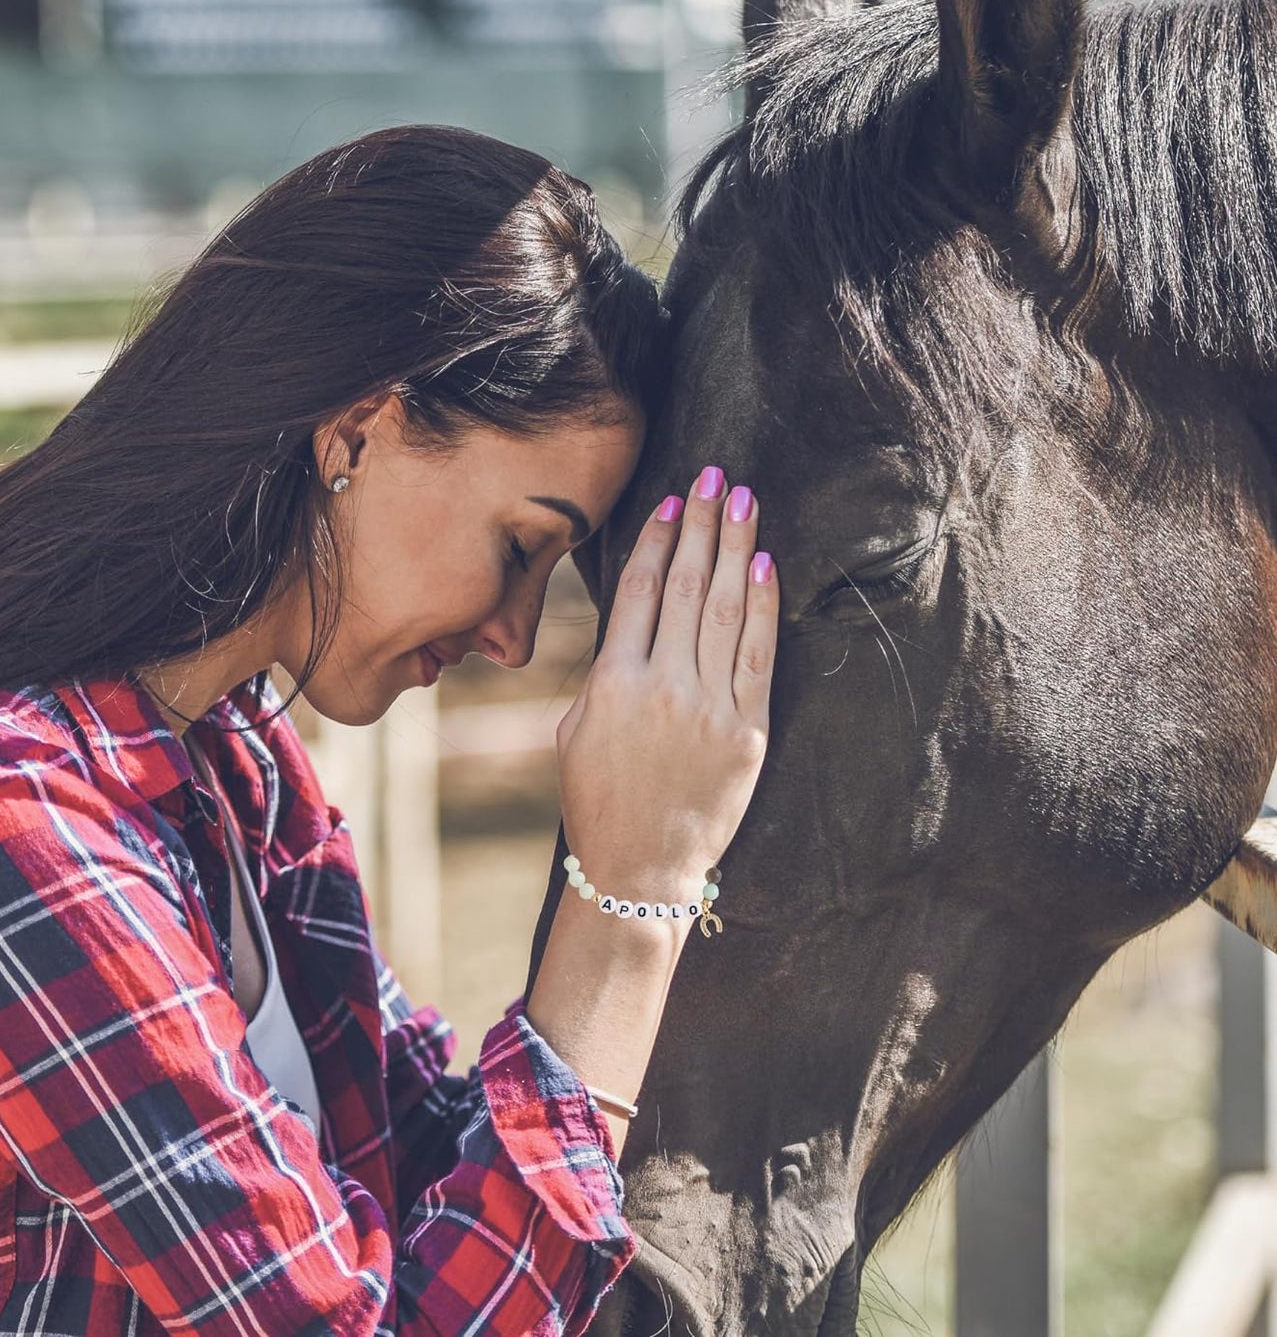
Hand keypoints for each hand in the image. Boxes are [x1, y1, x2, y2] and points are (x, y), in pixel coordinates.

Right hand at [555, 467, 777, 908]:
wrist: (641, 869)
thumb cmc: (598, 799)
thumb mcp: (577, 730)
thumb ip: (606, 670)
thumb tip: (638, 618)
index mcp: (612, 682)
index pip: (642, 590)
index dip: (660, 538)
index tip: (674, 500)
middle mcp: (663, 686)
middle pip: (690, 584)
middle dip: (703, 522)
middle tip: (715, 475)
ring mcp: (710, 708)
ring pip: (728, 608)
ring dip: (737, 545)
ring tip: (744, 499)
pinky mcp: (747, 730)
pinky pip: (760, 654)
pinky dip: (765, 606)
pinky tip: (765, 563)